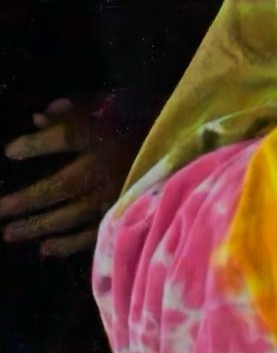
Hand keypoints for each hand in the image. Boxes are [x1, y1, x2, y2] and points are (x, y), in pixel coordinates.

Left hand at [0, 103, 130, 259]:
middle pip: (62, 184)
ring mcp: (115, 193)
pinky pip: (95, 232)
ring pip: (73, 214)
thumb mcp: (110, 103)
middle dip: (28, 199)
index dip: (36, 145)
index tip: (9, 152)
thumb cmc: (142, 118)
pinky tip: (45, 248)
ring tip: (10, 233)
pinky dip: (70, 243)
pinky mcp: (124, 213)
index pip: (66, 137)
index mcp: (106, 134)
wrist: (183, 142)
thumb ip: (76, 109)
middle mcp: (107, 166)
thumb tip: (40, 118)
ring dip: (40, 225)